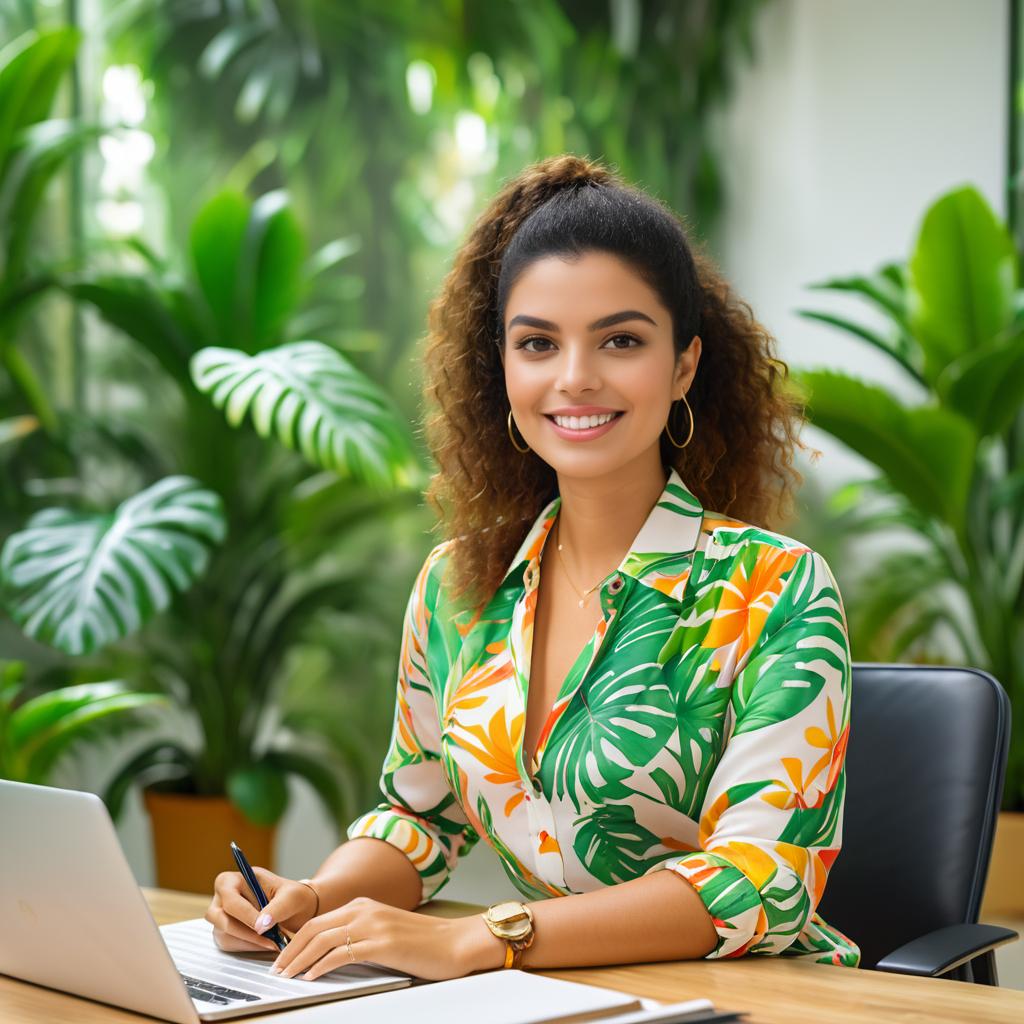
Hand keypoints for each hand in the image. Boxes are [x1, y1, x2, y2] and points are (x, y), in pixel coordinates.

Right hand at [205, 867, 318, 952]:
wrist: (297, 910)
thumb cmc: (293, 897)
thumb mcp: (292, 897)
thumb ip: (278, 908)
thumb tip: (260, 925)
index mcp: (235, 880)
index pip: (230, 898)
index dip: (244, 915)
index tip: (263, 927)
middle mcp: (223, 896)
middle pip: (219, 918)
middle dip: (245, 932)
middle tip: (270, 940)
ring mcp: (221, 915)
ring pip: (223, 934)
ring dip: (249, 942)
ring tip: (273, 940)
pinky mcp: (224, 932)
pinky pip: (228, 944)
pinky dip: (248, 947)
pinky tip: (265, 943)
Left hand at [268, 896, 504, 980]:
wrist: (456, 942)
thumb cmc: (424, 942)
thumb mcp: (386, 930)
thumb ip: (361, 934)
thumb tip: (332, 952)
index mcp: (364, 905)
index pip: (319, 920)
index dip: (296, 939)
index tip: (282, 956)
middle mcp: (365, 909)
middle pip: (315, 927)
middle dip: (290, 949)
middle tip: (276, 968)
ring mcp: (373, 924)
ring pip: (323, 939)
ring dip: (299, 959)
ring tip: (286, 975)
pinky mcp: (382, 943)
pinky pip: (342, 953)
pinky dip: (321, 965)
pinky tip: (311, 976)